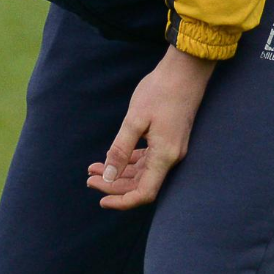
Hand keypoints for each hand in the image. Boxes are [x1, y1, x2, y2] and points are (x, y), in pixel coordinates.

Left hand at [88, 46, 215, 209]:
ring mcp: (171, 149)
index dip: (122, 201)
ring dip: (118, 173)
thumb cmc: (159, 92)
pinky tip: (111, 158)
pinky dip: (128, 162)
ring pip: (142, 172)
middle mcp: (171, 157)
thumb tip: (108, 176)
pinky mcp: (168, 141)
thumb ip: (120, 149)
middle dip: (114, 186)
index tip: (101, 201)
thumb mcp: (134, 120)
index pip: (144, 192)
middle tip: (88, 180)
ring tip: (92, 169)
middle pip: (141, 184)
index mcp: (165, 156)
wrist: (185, 72)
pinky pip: (147, 160)